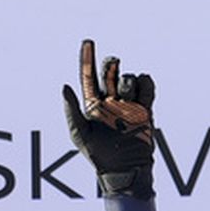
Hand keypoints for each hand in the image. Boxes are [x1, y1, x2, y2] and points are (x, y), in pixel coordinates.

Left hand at [60, 38, 156, 196]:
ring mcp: (127, 102)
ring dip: (126, 84)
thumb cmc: (98, 155)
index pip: (88, 76)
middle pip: (110, 71)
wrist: (125, 168)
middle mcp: (109, 100)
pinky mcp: (145, 107)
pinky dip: (145, 84)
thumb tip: (64, 86)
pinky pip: (146, 85)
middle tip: (113, 63)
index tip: (87, 42)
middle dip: (110, 65)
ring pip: (127, 78)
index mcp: (92, 104)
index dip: (87, 58)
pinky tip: (141, 97)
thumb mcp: (80, 135)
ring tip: (126, 103)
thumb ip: (71, 111)